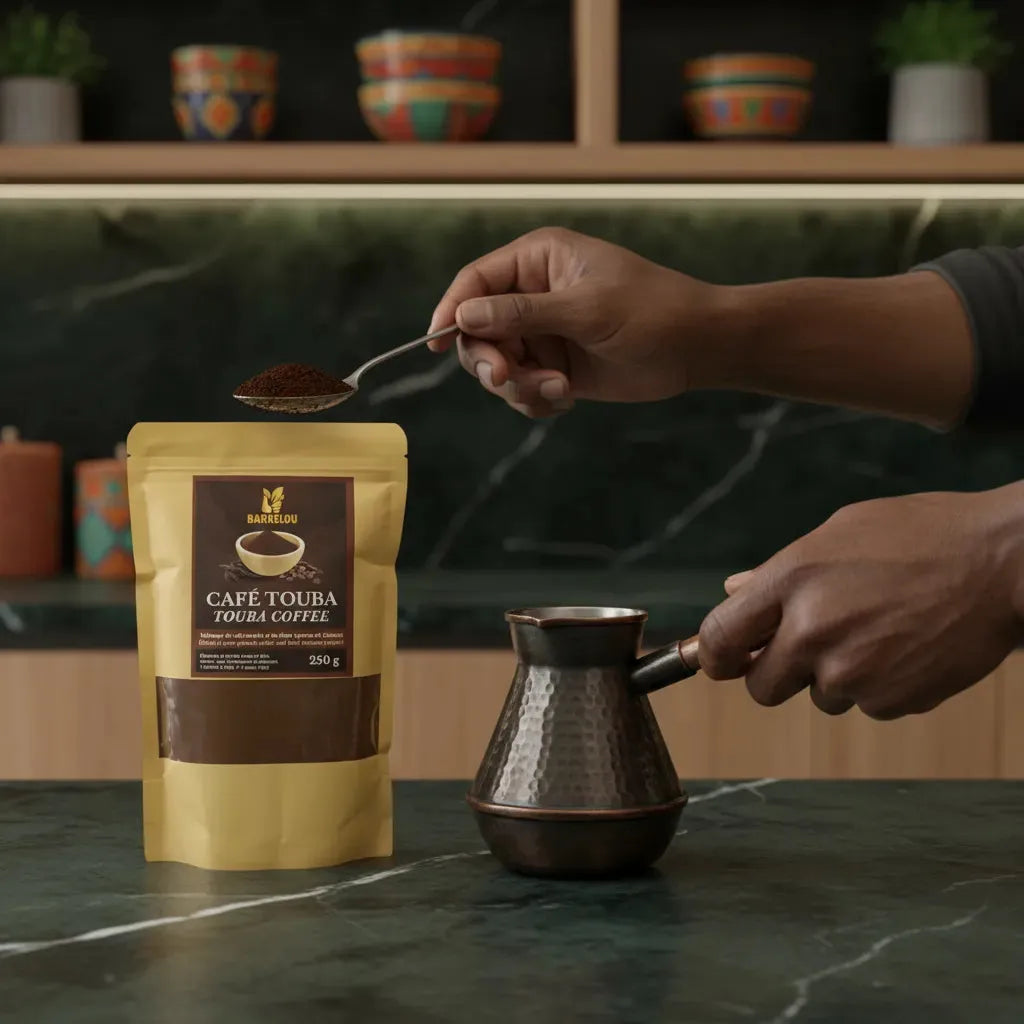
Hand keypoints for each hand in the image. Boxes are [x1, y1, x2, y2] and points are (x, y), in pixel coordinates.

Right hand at [428, 227, 725, 417]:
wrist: (697, 347)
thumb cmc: (651, 311)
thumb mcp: (586, 309)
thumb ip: (522, 314)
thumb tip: (463, 316)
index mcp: (537, 261)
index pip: (475, 282)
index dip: (450, 310)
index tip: (436, 342)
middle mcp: (532, 296)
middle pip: (477, 331)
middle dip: (489, 360)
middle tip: (509, 379)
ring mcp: (543, 334)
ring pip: (498, 367)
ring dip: (519, 387)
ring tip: (559, 391)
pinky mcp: (554, 368)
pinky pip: (522, 391)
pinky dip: (535, 401)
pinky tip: (567, 400)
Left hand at [697, 484, 1023, 719]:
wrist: (1003, 564)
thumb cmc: (921, 536)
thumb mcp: (839, 532)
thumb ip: (779, 571)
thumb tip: (733, 592)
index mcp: (792, 581)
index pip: (720, 637)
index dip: (711, 656)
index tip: (718, 661)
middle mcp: (814, 632)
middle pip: (761, 688)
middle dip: (776, 674)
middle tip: (807, 646)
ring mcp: (854, 672)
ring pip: (819, 697)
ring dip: (835, 676)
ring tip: (877, 629)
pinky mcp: (892, 701)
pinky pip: (865, 705)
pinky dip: (878, 686)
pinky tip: (904, 646)